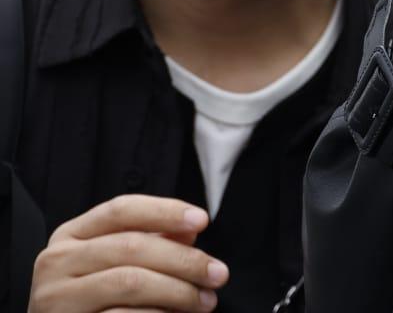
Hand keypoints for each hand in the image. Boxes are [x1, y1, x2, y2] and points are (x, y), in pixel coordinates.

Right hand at [29, 195, 227, 311]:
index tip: (203, 220)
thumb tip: (190, 231)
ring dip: (178, 291)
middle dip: (184, 260)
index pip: (122, 209)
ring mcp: (56, 297)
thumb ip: (151, 241)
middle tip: (218, 274)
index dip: (165, 211)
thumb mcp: (116, 261)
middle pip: (132, 246)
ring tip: (205, 301)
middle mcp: (56, 261)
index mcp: (71, 235)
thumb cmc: (95, 297)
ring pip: (130, 282)